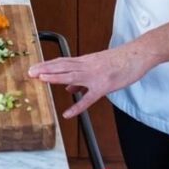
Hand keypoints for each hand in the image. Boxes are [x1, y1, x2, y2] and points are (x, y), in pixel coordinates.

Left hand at [27, 44, 151, 117]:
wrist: (138, 55)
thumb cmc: (120, 60)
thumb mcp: (99, 65)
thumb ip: (82, 77)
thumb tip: (68, 88)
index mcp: (85, 61)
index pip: (62, 62)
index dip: (47, 65)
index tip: (34, 68)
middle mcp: (87, 66)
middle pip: (62, 66)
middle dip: (45, 69)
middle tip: (30, 72)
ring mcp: (95, 75)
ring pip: (71, 76)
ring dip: (55, 77)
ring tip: (41, 79)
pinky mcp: (104, 86)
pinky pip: (88, 98)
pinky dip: (77, 106)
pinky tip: (68, 113)